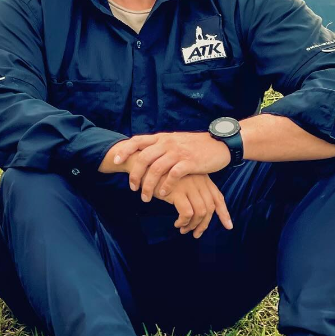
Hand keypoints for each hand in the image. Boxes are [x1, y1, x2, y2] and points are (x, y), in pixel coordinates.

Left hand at [112, 131, 230, 200]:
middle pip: (144, 158)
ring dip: (149, 185)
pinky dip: (166, 185)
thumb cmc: (194, 145)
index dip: (125, 150)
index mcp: (161, 138)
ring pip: (156, 169)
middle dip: (135, 175)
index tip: (116, 161)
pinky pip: (173, 175)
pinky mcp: (189, 162)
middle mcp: (167, 143)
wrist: (218, 143)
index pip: (137, 140)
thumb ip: (159, 146)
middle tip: (132, 188)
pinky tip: (163, 194)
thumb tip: (141, 152)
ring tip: (146, 197)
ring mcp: (178, 152)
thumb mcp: (173, 141)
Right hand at [160, 174, 232, 237]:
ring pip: (200, 212)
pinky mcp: (178, 191)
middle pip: (210, 208)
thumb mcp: (181, 179)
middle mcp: (199, 181)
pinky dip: (183, 222)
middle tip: (196, 234)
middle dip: (204, 224)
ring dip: (193, 225)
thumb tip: (199, 211)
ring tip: (183, 229)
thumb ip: (192, 189)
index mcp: (202, 178)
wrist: (143, 166)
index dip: (224, 213)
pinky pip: (187, 213)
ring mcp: (189, 185)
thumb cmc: (160, 175)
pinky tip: (177, 224)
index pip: (218, 197)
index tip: (228, 226)